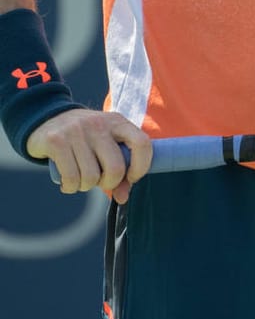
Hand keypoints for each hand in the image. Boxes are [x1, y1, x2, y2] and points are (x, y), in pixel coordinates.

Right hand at [27, 109, 150, 201]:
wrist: (48, 120)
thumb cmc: (86, 139)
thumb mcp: (106, 145)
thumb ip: (120, 169)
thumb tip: (123, 198)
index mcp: (118, 122)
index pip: (142, 144)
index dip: (141, 167)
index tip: (132, 178)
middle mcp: (99, 124)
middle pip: (116, 167)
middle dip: (110, 183)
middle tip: (100, 182)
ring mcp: (77, 131)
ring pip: (91, 176)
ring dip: (87, 186)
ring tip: (81, 179)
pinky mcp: (56, 141)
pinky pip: (71, 177)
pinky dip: (71, 187)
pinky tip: (68, 183)